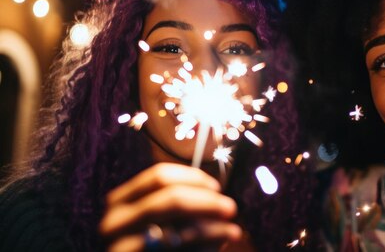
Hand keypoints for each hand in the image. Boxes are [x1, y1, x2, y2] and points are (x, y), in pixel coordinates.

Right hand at [99, 163, 242, 250]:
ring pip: (176, 230)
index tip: (217, 187)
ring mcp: (119, 246)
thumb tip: (217, 195)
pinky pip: (177, 250)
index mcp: (120, 201)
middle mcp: (113, 221)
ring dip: (212, 229)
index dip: (192, 178)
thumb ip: (181, 205)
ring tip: (233, 231)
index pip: (159, 176)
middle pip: (169, 199)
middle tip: (231, 208)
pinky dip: (204, 246)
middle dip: (207, 202)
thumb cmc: (155, 248)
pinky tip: (220, 244)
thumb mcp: (160, 222)